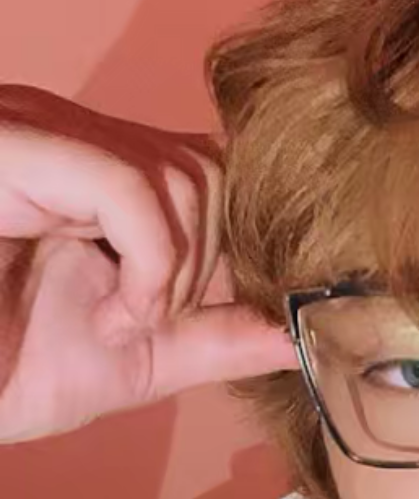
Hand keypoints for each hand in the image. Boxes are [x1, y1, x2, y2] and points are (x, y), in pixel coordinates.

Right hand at [0, 85, 292, 441]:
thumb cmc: (2, 367)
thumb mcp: (133, 357)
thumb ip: (216, 335)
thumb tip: (307, 330)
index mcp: (93, 169)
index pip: (216, 172)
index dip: (237, 249)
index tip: (218, 315)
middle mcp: (66, 133)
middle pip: (215, 167)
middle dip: (211, 264)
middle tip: (148, 324)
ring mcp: (38, 130)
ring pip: (185, 174)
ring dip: (175, 274)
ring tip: (116, 323)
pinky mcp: (17, 146)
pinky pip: (131, 187)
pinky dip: (150, 264)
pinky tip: (114, 313)